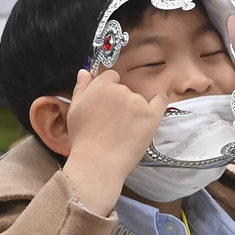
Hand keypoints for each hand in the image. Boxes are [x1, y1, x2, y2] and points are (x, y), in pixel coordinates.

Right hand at [63, 69, 167, 214]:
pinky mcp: (151, 116)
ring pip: (139, 99)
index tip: (107, 104)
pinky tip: (155, 106)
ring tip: (124, 129)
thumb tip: (85, 72)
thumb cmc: (83, 140)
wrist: (97, 163)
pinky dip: (158, 102)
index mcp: (101, 86)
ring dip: (134, 108)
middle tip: (113, 121)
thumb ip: (81, 88)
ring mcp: (137, 103)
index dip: (109, 89)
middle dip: (120, 101)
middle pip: (124, 89)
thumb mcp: (74, 110)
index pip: (111, 77)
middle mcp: (120, 91)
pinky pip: (160, 102)